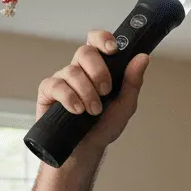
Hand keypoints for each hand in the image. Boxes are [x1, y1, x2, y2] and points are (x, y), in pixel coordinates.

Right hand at [37, 30, 149, 151]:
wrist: (85, 151)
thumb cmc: (103, 127)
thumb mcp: (125, 105)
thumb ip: (133, 81)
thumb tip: (142, 57)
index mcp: (97, 68)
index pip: (96, 41)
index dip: (102, 39)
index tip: (112, 50)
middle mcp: (78, 70)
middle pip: (84, 52)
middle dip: (98, 71)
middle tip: (106, 91)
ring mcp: (62, 80)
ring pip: (72, 71)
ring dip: (87, 92)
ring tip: (93, 111)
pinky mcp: (48, 92)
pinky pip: (56, 85)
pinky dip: (69, 98)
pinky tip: (76, 110)